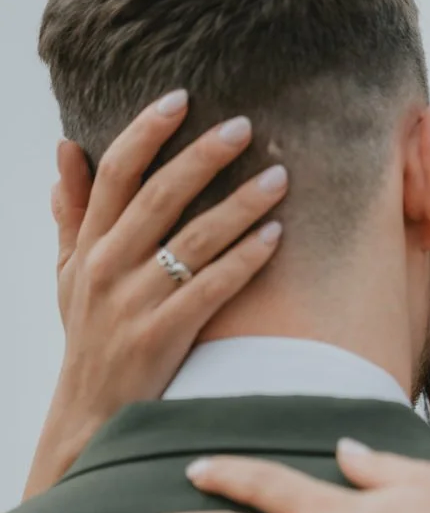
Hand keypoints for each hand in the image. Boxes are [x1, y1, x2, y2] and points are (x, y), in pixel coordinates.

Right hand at [25, 90, 288, 498]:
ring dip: (241, 204)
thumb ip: (73, 213)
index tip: (183, 98)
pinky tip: (276, 237)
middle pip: (161, 196)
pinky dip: (245, 260)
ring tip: (280, 178)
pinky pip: (212, 287)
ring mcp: (135, 301)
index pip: (116, 173)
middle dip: (205, 157)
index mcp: (89, 245)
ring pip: (195, 238)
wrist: (91, 413)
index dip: (147, 131)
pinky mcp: (163, 334)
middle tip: (247, 126)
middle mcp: (108, 265)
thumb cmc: (89, 336)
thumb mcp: (69, 274)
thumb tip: (66, 150)